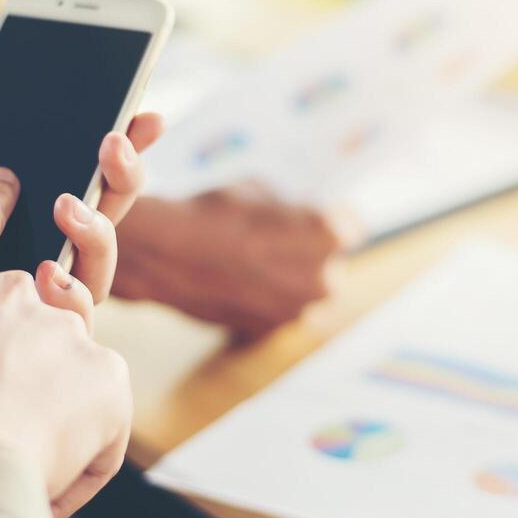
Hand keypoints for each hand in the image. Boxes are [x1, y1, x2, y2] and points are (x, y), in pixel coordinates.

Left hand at [0, 76, 161, 453]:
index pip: (58, 167)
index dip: (104, 140)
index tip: (134, 108)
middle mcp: (9, 251)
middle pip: (94, 210)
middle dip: (121, 171)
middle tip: (115, 139)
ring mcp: (10, 298)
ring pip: (94, 261)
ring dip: (99, 224)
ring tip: (69, 201)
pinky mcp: (6, 345)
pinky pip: (65, 319)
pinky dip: (71, 290)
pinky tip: (48, 272)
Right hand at [113, 184, 344, 336]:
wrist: (165, 255)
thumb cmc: (213, 214)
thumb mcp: (260, 189)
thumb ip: (291, 207)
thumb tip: (298, 213)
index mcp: (327, 236)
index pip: (352, 226)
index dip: (332, 218)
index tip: (320, 214)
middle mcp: (321, 279)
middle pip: (332, 262)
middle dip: (311, 250)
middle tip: (279, 236)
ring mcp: (295, 309)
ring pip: (305, 289)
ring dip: (289, 275)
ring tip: (254, 257)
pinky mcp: (269, 328)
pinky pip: (279, 307)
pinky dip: (267, 295)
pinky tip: (241, 277)